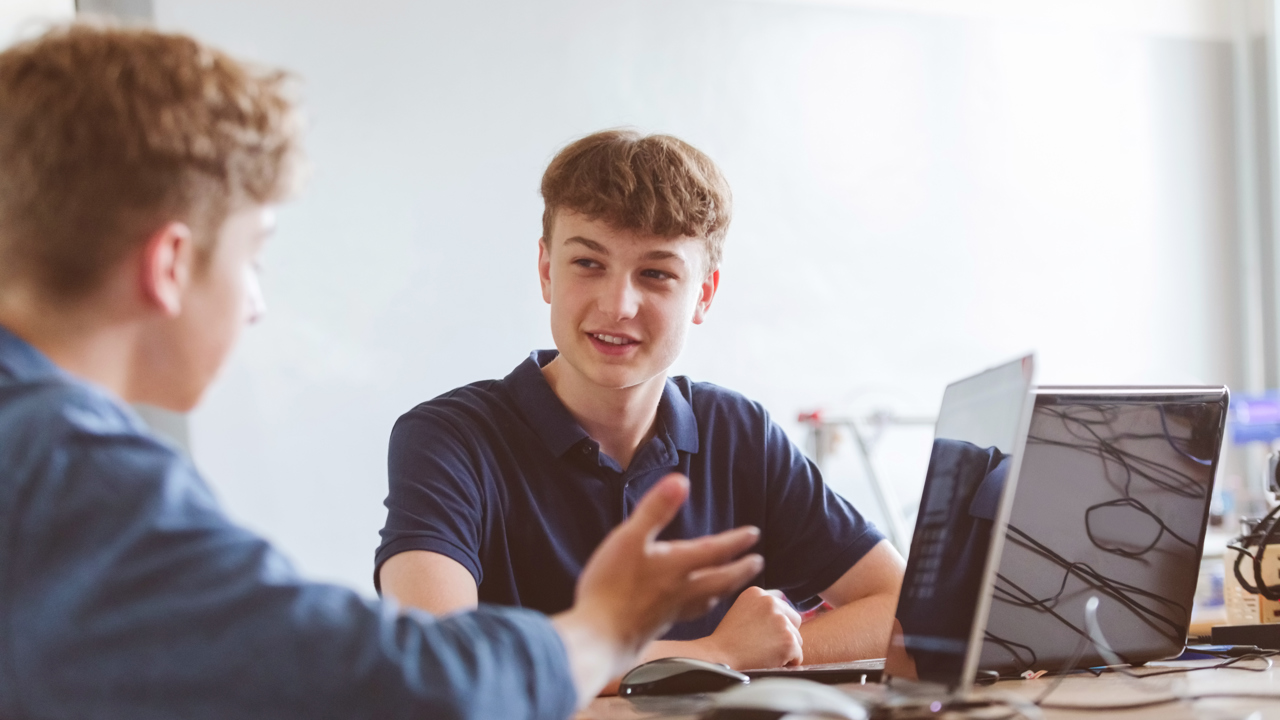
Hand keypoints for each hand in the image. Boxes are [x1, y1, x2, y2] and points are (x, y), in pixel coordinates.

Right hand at [552, 473, 762, 703]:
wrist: (598, 638)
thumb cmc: (611, 586)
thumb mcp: (630, 538)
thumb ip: (656, 510)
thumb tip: (680, 481)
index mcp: (677, 566)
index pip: (716, 551)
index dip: (735, 541)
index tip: (753, 534)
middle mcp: (681, 590)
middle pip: (721, 580)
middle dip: (741, 570)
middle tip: (757, 563)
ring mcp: (671, 611)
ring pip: (708, 598)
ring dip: (724, 589)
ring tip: (730, 585)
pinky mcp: (658, 626)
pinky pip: (690, 612)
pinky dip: (700, 605)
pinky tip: (689, 606)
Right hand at [700, 587, 802, 668]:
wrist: (718, 659)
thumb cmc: (727, 641)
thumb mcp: (741, 611)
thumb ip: (761, 608)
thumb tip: (785, 614)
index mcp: (757, 593)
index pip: (782, 607)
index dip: (773, 625)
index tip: (759, 634)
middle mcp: (771, 602)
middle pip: (794, 620)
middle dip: (784, 634)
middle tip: (763, 645)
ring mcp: (781, 621)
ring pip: (797, 639)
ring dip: (785, 649)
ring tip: (763, 654)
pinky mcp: (788, 641)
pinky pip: (798, 655)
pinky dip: (788, 663)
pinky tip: (769, 662)